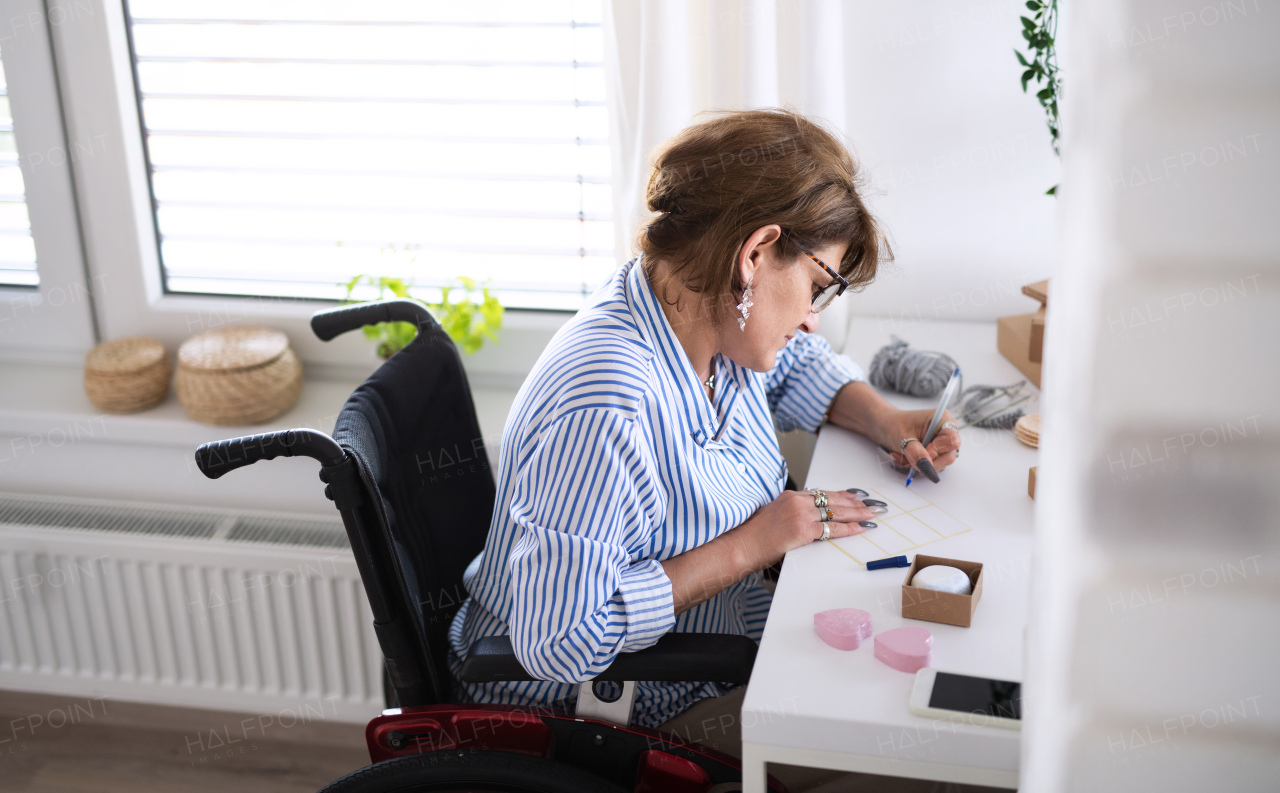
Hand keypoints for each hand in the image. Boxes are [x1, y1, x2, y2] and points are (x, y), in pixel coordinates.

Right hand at [732, 489, 878, 569]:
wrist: (742, 545)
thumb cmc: (754, 535)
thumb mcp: (772, 515)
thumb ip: (791, 512)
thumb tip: (808, 518)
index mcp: (789, 496)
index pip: (821, 493)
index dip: (840, 495)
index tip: (854, 496)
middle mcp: (796, 502)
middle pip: (832, 500)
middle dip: (854, 503)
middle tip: (870, 504)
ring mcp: (799, 515)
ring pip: (835, 512)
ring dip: (857, 514)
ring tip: (871, 514)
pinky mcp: (802, 530)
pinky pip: (831, 528)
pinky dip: (848, 528)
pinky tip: (860, 528)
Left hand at [877, 408, 961, 481]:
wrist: (885, 426)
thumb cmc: (894, 425)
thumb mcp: (902, 437)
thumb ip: (916, 452)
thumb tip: (927, 466)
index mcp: (942, 419)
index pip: (952, 440)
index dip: (938, 449)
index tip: (923, 450)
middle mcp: (946, 431)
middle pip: (949, 455)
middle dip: (927, 461)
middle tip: (909, 457)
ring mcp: (942, 443)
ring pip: (940, 463)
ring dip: (919, 465)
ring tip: (903, 456)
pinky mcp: (936, 452)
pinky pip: (932, 466)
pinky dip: (917, 466)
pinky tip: (905, 458)